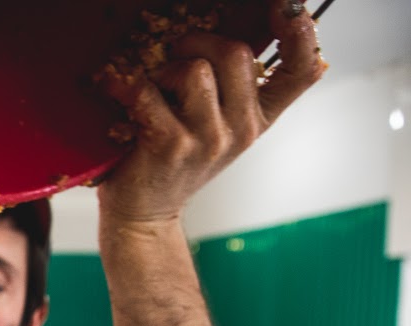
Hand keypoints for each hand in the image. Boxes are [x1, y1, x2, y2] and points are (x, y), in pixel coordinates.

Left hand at [97, 0, 324, 224]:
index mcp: (258, 118)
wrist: (143, 213)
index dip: (302, 31)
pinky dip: (123, 83)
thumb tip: (218, 33)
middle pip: (236, 53)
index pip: (302, 71)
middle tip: (175, 52)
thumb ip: (229, 88)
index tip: (285, 5)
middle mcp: (241, 128)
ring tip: (152, 84)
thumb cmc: (174, 160)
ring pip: (195, 70)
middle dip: (199, 41)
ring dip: (165, 67)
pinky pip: (147, 91)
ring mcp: (208, 139)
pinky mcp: (170, 145)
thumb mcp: (216, 126)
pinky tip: (114, 87)